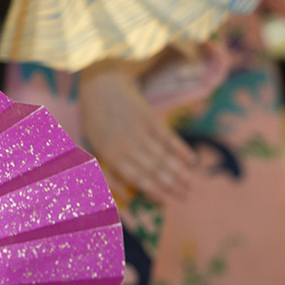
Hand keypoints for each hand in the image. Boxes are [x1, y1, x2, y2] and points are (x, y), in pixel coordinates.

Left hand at [78, 60, 195, 201]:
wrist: (102, 83)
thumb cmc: (96, 117)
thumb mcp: (93, 144)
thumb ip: (107, 167)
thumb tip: (124, 192)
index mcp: (112, 155)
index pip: (137, 178)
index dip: (154, 191)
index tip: (167, 202)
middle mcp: (128, 146)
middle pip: (154, 170)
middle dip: (172, 185)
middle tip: (186, 196)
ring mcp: (140, 131)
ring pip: (163, 157)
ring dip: (179, 172)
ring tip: (191, 184)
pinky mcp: (150, 118)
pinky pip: (168, 137)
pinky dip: (180, 149)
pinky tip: (190, 159)